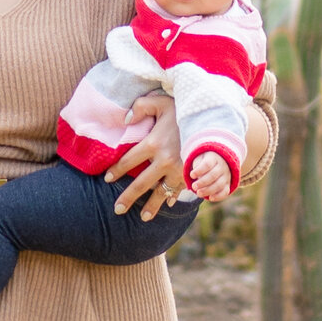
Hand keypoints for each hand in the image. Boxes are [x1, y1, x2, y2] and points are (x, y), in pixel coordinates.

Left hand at [107, 91, 191, 212]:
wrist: (214, 118)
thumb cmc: (184, 108)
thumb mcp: (161, 102)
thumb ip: (141, 107)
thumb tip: (125, 120)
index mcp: (154, 143)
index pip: (129, 161)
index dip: (116, 170)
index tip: (107, 178)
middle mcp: (164, 161)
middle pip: (141, 183)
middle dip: (128, 198)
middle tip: (117, 209)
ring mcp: (179, 170)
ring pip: (161, 192)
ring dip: (152, 206)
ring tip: (143, 218)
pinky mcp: (191, 173)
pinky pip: (180, 189)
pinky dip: (173, 196)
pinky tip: (167, 203)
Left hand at [185, 151, 231, 200]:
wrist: (219, 161)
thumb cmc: (205, 161)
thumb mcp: (200, 159)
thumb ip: (197, 166)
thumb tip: (197, 178)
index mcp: (214, 159)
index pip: (207, 164)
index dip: (199, 171)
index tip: (191, 175)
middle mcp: (222, 167)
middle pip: (213, 175)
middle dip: (202, 182)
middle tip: (194, 187)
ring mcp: (226, 176)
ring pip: (219, 184)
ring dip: (208, 190)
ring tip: (198, 193)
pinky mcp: (228, 185)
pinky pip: (225, 192)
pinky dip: (219, 196)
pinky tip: (210, 198)